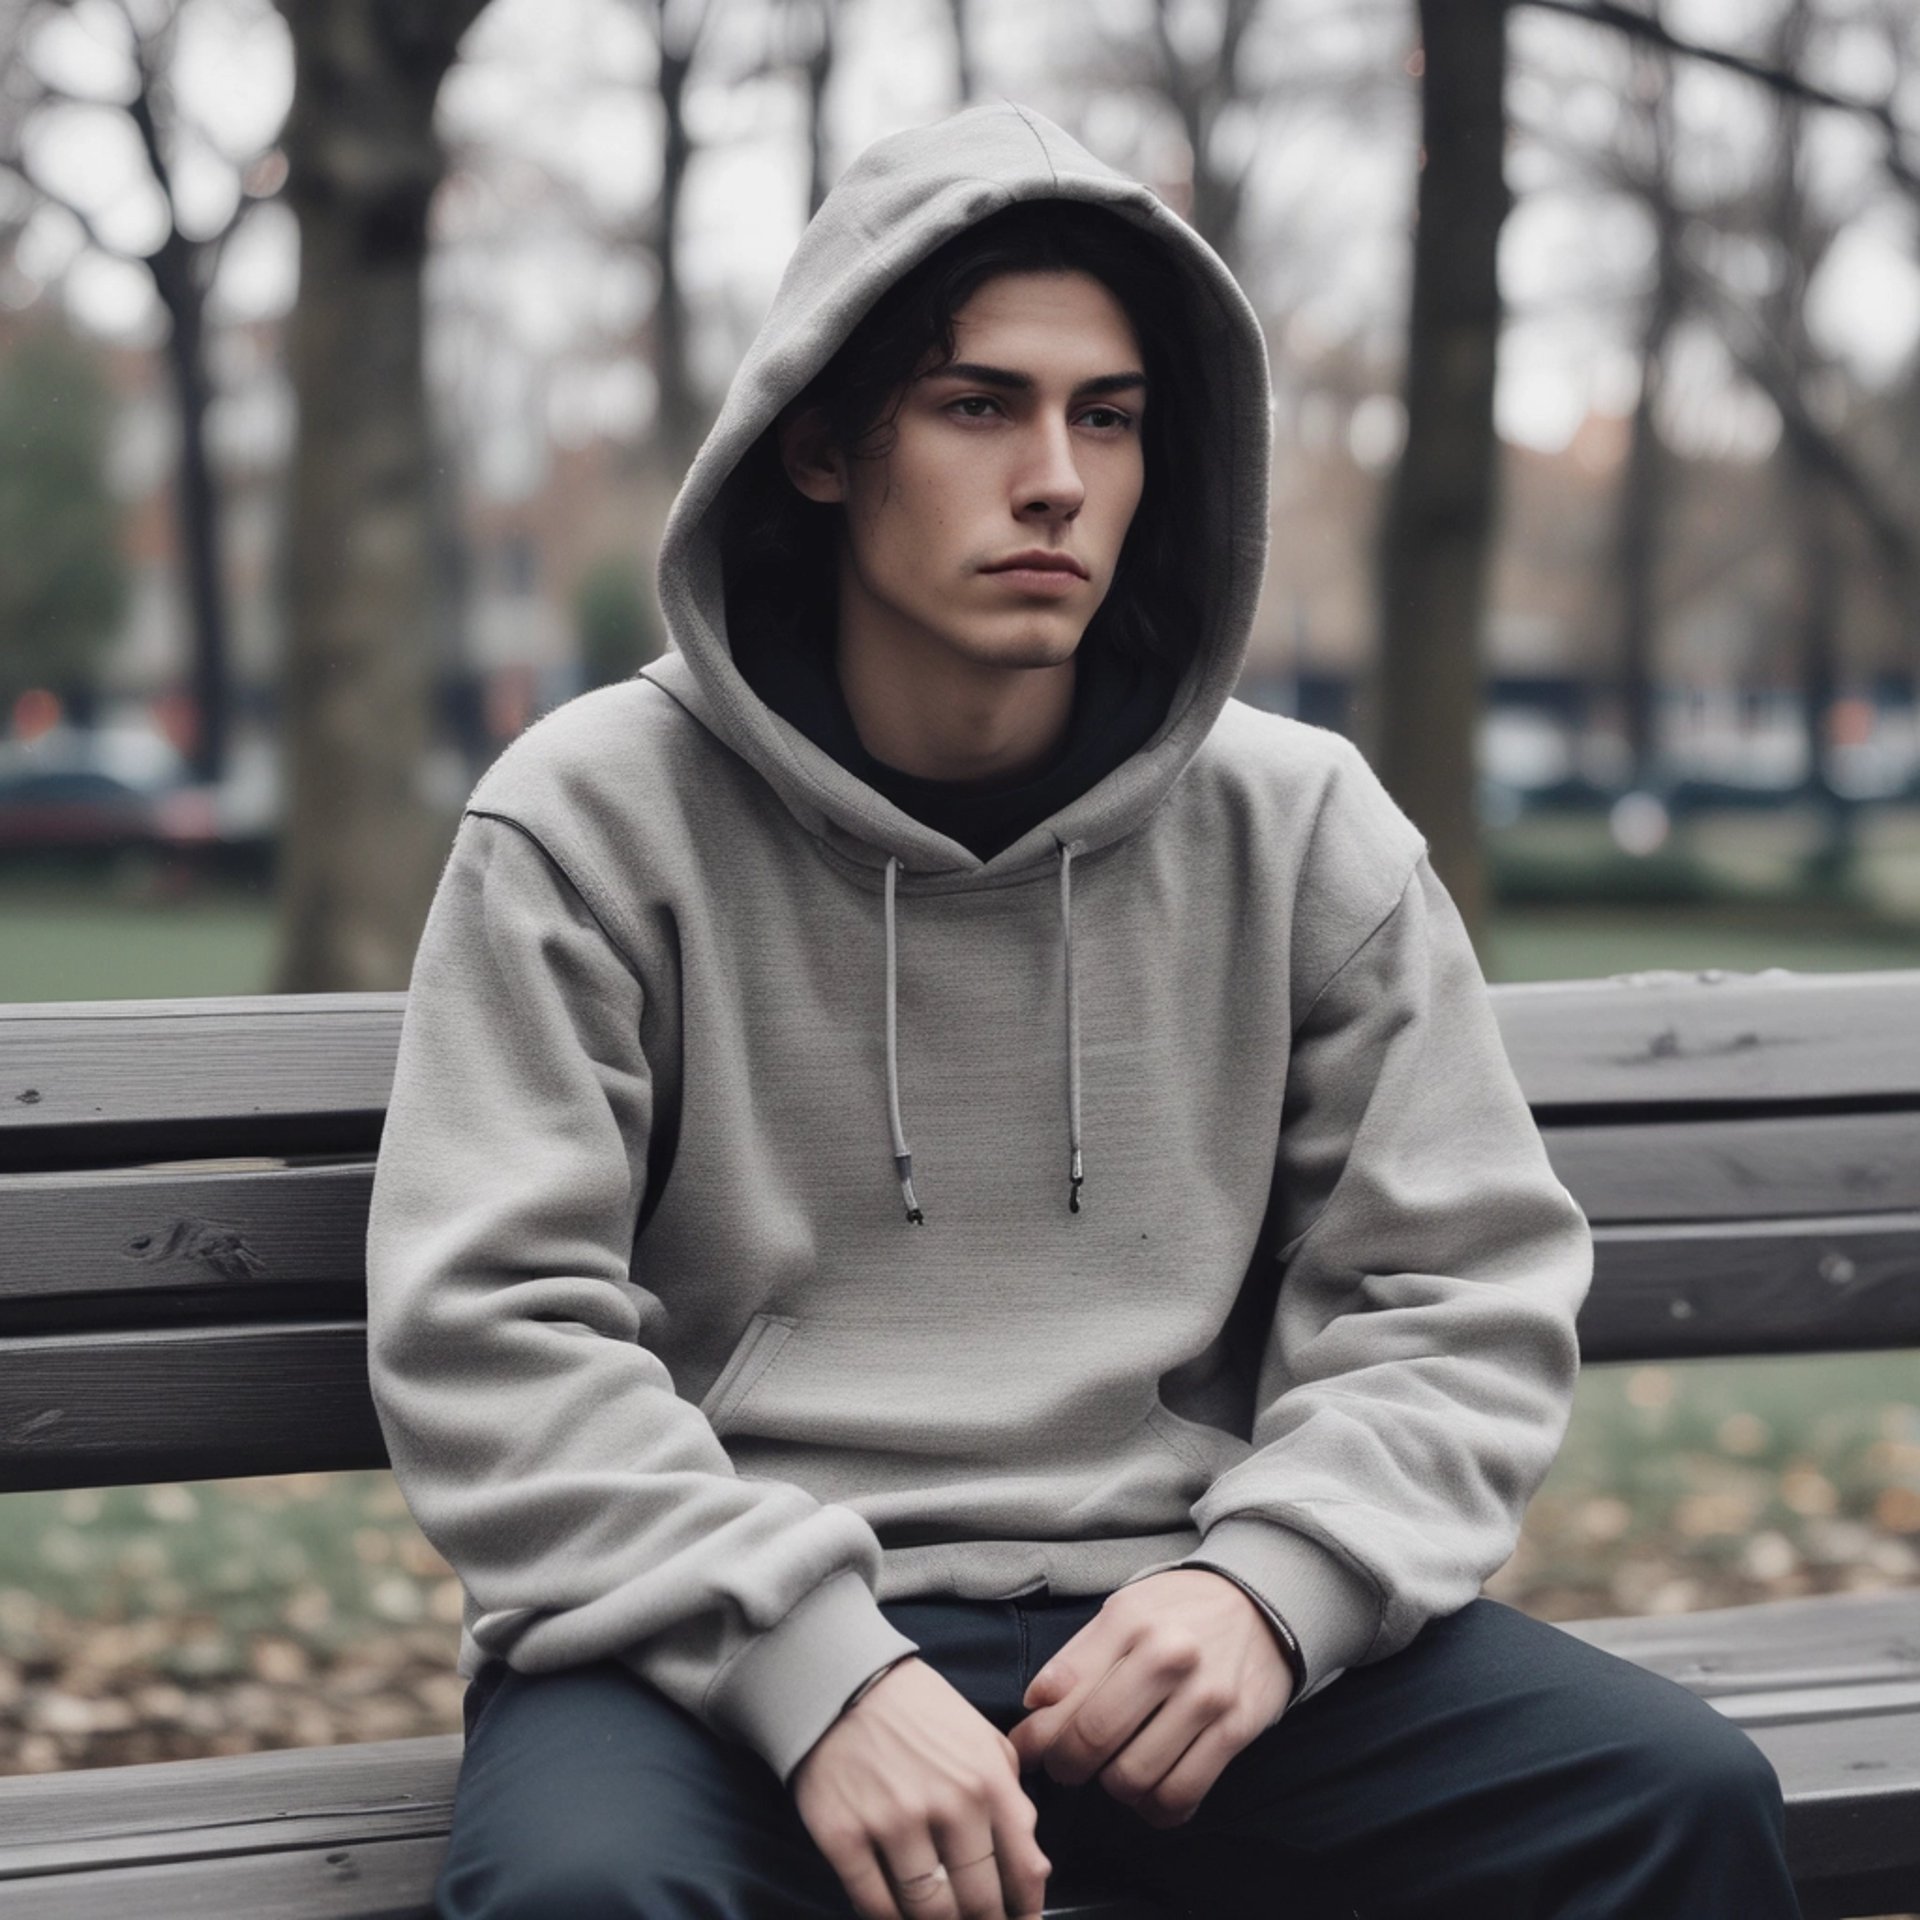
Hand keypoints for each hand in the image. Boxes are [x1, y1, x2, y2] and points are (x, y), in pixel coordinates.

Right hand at [791, 1656, 1050, 1919]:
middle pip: (978, 1902)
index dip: (1027, 1910)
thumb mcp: (980, 1735)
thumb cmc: (917, 1710)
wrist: (842, 1681)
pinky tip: (896, 1915)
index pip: (1025, 1870)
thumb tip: (1033, 1861)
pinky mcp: (844, 1836)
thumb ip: (1010, 1793)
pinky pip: (875, 1905)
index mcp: (987, 1779)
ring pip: (928, 1912)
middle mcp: (947, 1805)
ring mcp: (893, 1823)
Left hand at [1006, 1568, 1294, 1829]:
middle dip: (1067, 1766)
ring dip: (1112, 1788)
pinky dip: (1156, 1807)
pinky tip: (1149, 1791)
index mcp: (1129, 1619)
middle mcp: (1168, 1655)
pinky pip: (1182, 1794)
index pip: (1064, 1693)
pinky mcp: (1237, 1729)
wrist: (1261, 1602)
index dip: (1034, 1736)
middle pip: (1094, 1738)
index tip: (1025, 1751)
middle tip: (1066, 1766)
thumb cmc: (1177, 1611)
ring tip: (1113, 1771)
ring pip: (1134, 1776)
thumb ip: (1076, 1658)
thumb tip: (1033, 1707)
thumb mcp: (1123, 1611)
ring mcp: (1207, 1694)